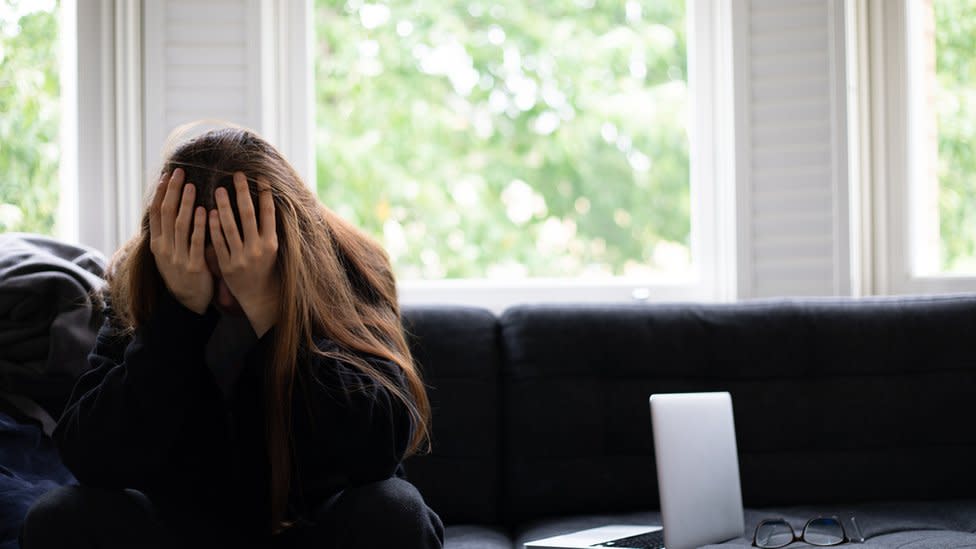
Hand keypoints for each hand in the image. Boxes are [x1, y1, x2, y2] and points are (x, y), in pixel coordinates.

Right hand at [148, 169, 211, 314]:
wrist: (187, 302)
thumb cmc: (182, 272)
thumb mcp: (169, 253)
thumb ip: (170, 233)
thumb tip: (172, 206)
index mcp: (157, 244)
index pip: (156, 212)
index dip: (162, 193)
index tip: (168, 176)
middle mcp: (164, 249)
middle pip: (166, 214)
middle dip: (173, 192)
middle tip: (180, 173)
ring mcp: (177, 257)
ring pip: (180, 225)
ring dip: (186, 204)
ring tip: (192, 186)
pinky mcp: (193, 266)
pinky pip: (197, 242)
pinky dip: (200, 225)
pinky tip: (205, 211)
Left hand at [208, 172, 279, 336]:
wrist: (259, 295)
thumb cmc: (266, 266)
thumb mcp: (272, 247)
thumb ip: (267, 227)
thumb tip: (267, 200)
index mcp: (271, 243)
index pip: (269, 213)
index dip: (265, 193)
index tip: (260, 177)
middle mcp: (257, 249)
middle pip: (248, 215)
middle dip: (243, 193)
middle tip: (237, 174)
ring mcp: (241, 257)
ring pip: (230, 227)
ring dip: (224, 206)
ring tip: (219, 189)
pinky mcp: (226, 265)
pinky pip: (218, 242)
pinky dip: (214, 227)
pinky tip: (209, 212)